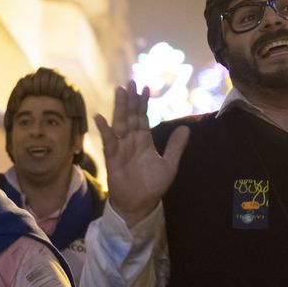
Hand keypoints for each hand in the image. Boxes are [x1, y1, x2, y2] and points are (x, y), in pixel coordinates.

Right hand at [94, 86, 189, 224]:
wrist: (140, 204)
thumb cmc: (152, 186)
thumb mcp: (169, 165)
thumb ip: (175, 146)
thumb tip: (186, 127)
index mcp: (144, 141)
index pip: (143, 118)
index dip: (143, 103)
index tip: (145, 88)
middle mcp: (131, 141)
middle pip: (130, 116)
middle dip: (130, 100)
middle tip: (131, 82)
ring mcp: (121, 148)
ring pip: (120, 123)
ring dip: (119, 108)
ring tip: (120, 91)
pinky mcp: (112, 158)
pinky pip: (108, 141)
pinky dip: (104, 130)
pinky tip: (101, 118)